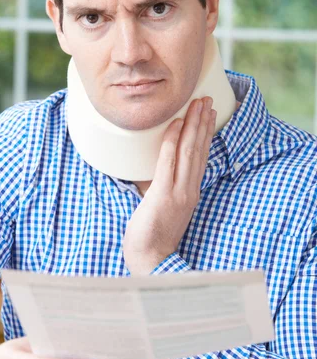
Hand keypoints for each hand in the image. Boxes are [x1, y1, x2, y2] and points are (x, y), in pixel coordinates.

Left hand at [123, 97, 215, 274]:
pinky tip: (175, 124)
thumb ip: (160, 185)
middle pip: (199, 149)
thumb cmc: (152, 234)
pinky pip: (168, 163)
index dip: (206, 133)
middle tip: (206, 99)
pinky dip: (172, 141)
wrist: (150, 260)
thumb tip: (148, 166)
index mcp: (191, 191)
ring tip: (197, 104)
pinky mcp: (163, 195)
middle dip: (203, 121)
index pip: (201, 156)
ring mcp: (178, 192)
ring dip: (193, 125)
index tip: (209, 113)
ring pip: (189, 151)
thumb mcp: (161, 205)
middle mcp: (189, 189)